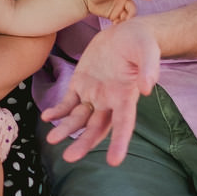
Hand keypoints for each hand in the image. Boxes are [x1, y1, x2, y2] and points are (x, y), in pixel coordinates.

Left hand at [40, 19, 160, 165]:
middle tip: (70, 157)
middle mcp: (109, 101)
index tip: (114, 162)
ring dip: (66, 129)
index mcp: (126, 97)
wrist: (126, 34)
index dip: (119, 143)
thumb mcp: (147, 51)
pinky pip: (68, 102)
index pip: (124, 124)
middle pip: (96, 128)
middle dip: (84, 143)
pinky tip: (47, 117)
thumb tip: (147, 87)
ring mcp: (94, 94)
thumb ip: (149, 68)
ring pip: (79, 118)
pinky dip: (58, 111)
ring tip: (52, 139)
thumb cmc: (140, 43)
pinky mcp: (81, 84)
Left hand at [83, 0, 148, 23]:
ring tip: (116, 24)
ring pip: (127, 16)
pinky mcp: (114, 15)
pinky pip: (120, 21)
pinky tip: (114, 26)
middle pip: (132, 9)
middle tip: (124, 21)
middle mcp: (122, 0)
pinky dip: (119, 24)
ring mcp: (118, 8)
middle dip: (130, 15)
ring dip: (125, 21)